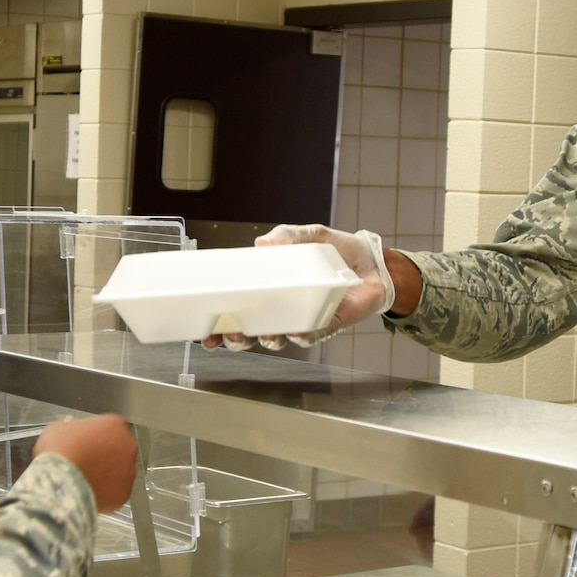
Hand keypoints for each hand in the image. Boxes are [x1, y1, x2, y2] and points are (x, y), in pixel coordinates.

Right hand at [34, 414, 137, 512]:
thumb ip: (68, 426)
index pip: (109, 428)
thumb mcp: (57, 430)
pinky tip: (89, 492)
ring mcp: (129, 471)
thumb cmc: (59, 453)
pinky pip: (115, 491)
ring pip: (119, 472)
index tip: (83, 444)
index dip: (94, 437)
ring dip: (106, 475)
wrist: (61, 483)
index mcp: (114, 425)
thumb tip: (69, 425)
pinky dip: (105, 492)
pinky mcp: (124, 492)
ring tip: (84, 479)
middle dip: (103, 455)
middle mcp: (128, 446)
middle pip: (118, 449)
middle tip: (85, 462)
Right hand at [202, 225, 396, 350]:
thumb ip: (286, 236)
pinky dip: (300, 335)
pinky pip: (309, 335)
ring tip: (263, 334)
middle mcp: (281, 309)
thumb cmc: (337, 250)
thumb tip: (262, 244)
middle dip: (236, 340)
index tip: (203, 333)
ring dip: (266, 340)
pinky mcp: (326, 324)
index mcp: (270, 289)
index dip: (218, 324)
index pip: (237, 309)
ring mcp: (301, 319)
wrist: (372, 261)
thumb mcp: (308, 236)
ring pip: (276, 339)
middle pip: (250, 333)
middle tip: (230, 336)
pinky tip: (294, 332)